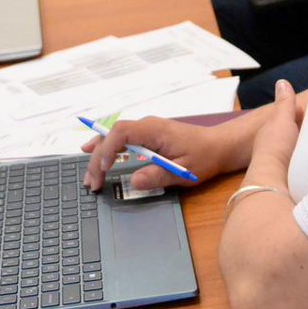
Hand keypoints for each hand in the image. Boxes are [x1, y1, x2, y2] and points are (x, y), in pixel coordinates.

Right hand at [82, 116, 224, 191]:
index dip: (107, 149)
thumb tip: (133, 182)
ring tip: (89, 175)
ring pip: (115, 136)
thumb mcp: (183, 171)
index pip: (122, 133)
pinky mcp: (148, 136)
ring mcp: (146, 129)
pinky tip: (95, 156)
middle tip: (91, 182)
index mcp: (155, 130)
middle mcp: (147, 125)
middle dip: (98, 158)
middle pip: (113, 135)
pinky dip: (108, 149)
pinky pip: (122, 139)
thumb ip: (158, 176)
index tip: (102, 169)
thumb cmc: (204, 157)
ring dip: (99, 154)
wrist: (219, 146)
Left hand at [250, 80, 301, 171]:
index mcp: (274, 130)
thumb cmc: (276, 145)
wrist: (274, 179)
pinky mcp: (294, 175)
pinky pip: (307, 163)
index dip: (306, 113)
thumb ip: (285, 103)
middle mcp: (279, 145)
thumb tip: (282, 81)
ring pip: (304, 148)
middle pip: (299, 133)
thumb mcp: (282, 119)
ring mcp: (285, 161)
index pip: (292, 117)